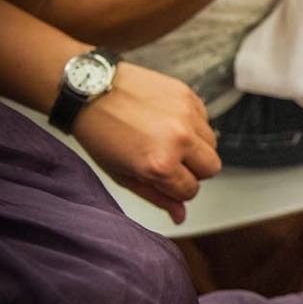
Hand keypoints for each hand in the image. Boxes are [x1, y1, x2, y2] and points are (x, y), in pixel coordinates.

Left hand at [72, 63, 220, 223]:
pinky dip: (192, 124)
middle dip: (196, 170)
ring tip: (169, 139)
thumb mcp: (123, 175)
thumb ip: (156, 196)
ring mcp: (187, 115)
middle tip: (173, 162)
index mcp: (160, 165)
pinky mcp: (188, 95)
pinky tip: (168, 121)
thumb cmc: (99, 132)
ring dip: (196, 146)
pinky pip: (204, 118)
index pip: (191, 190)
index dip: (178, 190)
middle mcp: (179, 140)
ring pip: (213, 143)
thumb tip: (181, 214)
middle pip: (213, 168)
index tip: (167, 181)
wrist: (88, 89)